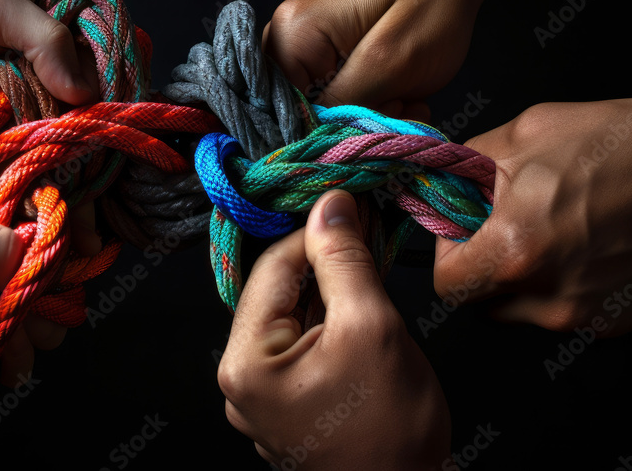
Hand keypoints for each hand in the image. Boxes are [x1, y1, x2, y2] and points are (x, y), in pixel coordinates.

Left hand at [0, 0, 97, 124]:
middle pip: (73, 102)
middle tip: (15, 82)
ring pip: (37, 121)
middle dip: (48, 102)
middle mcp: (43, 60)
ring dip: (6, 108)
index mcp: (59, 23)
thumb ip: (47, 43)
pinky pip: (1, 131)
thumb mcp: (0, 6)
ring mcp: (16, 90)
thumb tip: (84, 93)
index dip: (102, 84)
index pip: (100, 62)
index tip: (96, 101)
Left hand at [218, 190, 449, 469]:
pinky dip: (327, 318)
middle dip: (321, 259)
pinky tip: (357, 299)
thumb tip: (330, 204)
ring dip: (326, 286)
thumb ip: (343, 260)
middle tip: (362, 227)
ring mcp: (262, 397)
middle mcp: (240, 380)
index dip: (314, 232)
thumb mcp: (371, 326)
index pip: (272, 269)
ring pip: (291, 317)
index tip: (350, 207)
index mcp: (244, 363)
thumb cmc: (391, 426)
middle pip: (277, 293)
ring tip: (364, 258)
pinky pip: (300, 344)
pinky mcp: (287, 404)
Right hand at [262, 0, 481, 119]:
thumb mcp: (387, 63)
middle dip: (350, 121)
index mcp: (292, 31)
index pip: (284, 108)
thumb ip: (341, 104)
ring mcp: (305, 48)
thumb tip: (312, 142)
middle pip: (301, 111)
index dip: (325, 128)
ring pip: (324, 111)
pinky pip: (337, 101)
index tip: (371, 121)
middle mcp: (286, 38)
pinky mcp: (324, 58)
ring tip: (403, 98)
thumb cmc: (430, 7)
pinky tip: (399, 94)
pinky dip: (371, 107)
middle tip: (395, 106)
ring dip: (367, 116)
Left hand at [434, 94, 631, 335]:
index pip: (447, 286)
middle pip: (481, 304)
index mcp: (515, 253)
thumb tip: (437, 189)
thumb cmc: (609, 142)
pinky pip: (561, 313)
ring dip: (520, 282)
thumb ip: (461, 172)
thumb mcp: (513, 138)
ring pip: (520, 313)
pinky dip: (559, 288)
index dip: (448, 254)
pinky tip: (578, 248)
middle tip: (503, 229)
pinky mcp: (613, 322)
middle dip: (481, 269)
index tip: (465, 231)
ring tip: (547, 234)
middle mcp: (550, 297)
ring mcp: (585, 316)